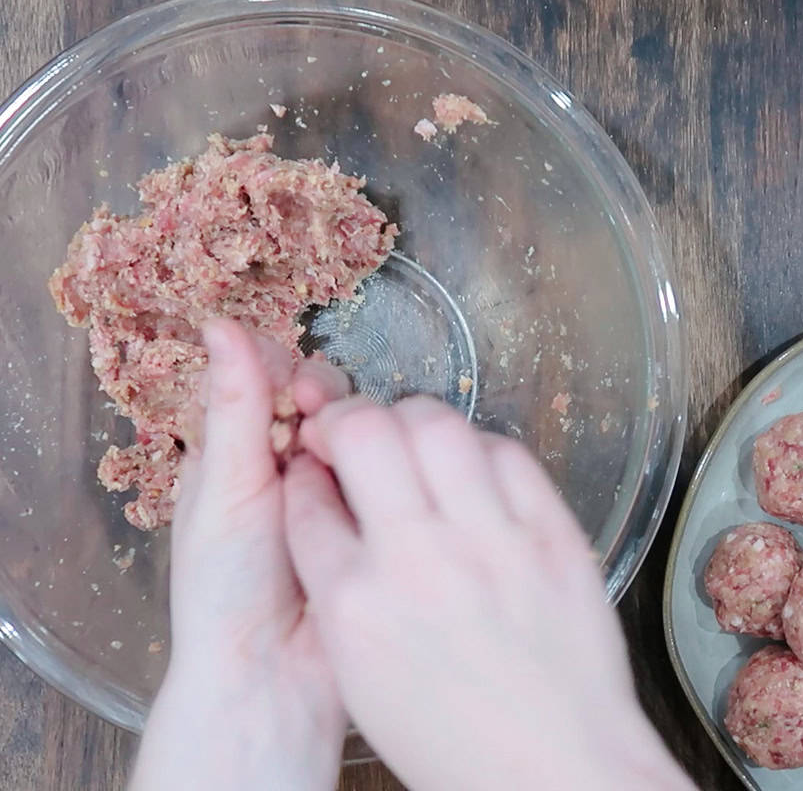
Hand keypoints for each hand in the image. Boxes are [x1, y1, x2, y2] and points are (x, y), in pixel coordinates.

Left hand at [131, 320, 350, 790]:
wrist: (274, 674)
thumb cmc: (228, 587)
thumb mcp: (226, 487)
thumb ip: (236, 406)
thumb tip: (219, 323)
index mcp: (235, 451)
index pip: (264, 375)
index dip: (282, 366)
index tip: (292, 384)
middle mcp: (284, 462)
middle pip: (319, 395)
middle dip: (324, 395)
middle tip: (316, 416)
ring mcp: (332, 488)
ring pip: (357, 427)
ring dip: (355, 430)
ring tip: (340, 458)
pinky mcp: (372, 513)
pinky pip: (387, 467)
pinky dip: (387, 461)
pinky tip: (385, 472)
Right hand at [283, 396, 694, 790]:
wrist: (560, 767)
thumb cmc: (460, 741)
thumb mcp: (364, 678)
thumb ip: (341, 594)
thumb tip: (334, 519)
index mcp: (355, 610)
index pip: (305, 502)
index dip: (305, 473)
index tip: (315, 467)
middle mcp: (419, 563)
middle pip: (363, 433)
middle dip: (346, 419)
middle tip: (355, 433)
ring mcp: (492, 542)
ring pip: (437, 425)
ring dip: (414, 421)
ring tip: (415, 442)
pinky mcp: (553, 535)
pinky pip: (510, 453)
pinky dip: (484, 449)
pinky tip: (476, 472)